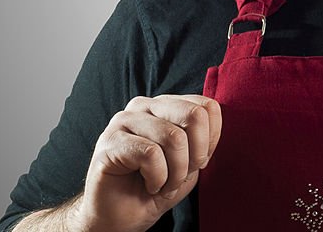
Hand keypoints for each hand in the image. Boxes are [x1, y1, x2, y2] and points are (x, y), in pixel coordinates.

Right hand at [69, 95, 221, 231]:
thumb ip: (203, 140)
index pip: (207, 107)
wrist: (121, 218)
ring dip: (176, 172)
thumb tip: (212, 123)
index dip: (209, 142)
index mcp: (166, 105)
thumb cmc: (156, 187)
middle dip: (196, 155)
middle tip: (180, 175)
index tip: (195, 163)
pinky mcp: (110, 140)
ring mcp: (125, 120)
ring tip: (164, 184)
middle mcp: (145, 105)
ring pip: (174, 137)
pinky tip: (149, 185)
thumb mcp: (190, 162)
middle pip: (194, 115)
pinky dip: (158, 178)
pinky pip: (151, 154)